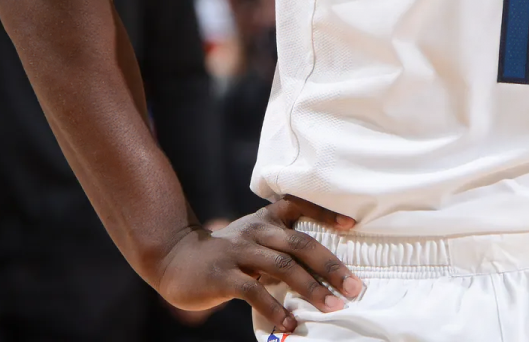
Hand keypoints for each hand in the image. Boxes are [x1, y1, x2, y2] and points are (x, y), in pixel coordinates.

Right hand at [153, 196, 363, 333]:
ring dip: (311, 289)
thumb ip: (280, 248)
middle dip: (331, 266)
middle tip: (354, 287)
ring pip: (283, 266)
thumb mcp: (252, 241)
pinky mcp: (223, 275)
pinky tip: (290, 324)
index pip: (298, 205)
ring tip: (332, 306)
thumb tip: (322, 275)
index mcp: (265, 219)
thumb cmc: (224, 255)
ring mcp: (238, 251)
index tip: (352, 225)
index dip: (325, 212)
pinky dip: (275, 309)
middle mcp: (255, 230)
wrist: (174, 260)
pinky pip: (255, 292)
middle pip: (300, 243)